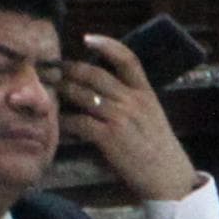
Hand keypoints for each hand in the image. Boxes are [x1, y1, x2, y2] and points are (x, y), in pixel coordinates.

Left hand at [58, 34, 202, 205]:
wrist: (170, 180)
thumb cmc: (160, 152)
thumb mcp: (153, 119)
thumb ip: (132, 102)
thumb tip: (102, 92)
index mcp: (147, 94)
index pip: (128, 59)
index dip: (107, 45)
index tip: (87, 38)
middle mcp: (134, 101)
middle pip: (95, 74)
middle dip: (69, 69)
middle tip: (51, 69)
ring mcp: (121, 118)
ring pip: (82, 94)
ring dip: (62, 91)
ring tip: (48, 90)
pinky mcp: (109, 137)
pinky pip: (78, 122)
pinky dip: (64, 121)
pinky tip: (57, 122)